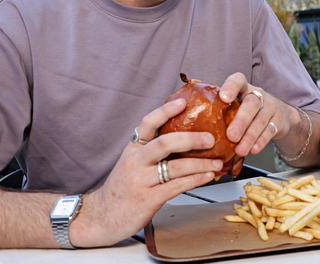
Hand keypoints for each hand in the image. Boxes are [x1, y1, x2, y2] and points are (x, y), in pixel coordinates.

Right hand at [69, 98, 222, 246]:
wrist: (101, 217)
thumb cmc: (124, 186)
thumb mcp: (133, 162)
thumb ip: (153, 149)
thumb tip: (188, 135)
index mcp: (133, 148)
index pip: (147, 123)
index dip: (165, 111)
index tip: (183, 102)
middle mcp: (136, 161)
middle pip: (164, 143)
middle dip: (191, 139)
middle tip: (211, 138)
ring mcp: (141, 181)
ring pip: (175, 167)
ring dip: (201, 164)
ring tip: (218, 162)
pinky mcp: (148, 199)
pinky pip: (177, 186)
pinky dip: (196, 180)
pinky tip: (208, 176)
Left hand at [219, 72, 296, 156]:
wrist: (280, 116)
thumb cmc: (246, 112)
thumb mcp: (235, 105)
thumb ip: (216, 109)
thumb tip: (182, 116)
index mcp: (243, 88)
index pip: (238, 80)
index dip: (231, 87)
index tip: (224, 98)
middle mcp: (257, 95)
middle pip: (251, 103)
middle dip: (241, 119)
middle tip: (231, 135)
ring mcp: (270, 107)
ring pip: (261, 119)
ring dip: (250, 135)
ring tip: (240, 150)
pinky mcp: (279, 121)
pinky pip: (270, 130)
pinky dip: (261, 141)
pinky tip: (252, 150)